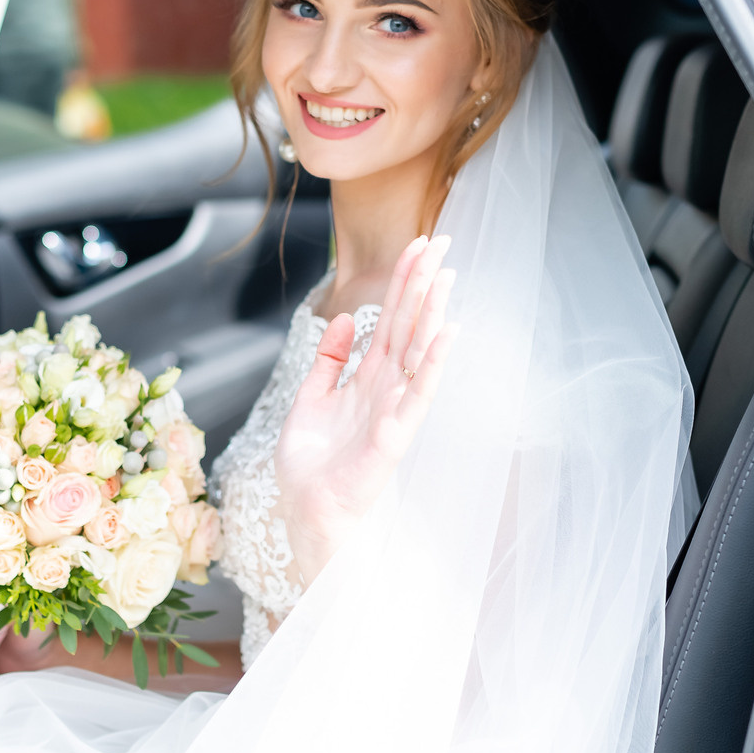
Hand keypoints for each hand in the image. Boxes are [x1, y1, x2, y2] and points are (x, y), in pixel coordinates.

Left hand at [273, 234, 457, 590]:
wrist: (306, 512)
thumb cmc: (311, 466)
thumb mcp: (310, 399)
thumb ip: (328, 360)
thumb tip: (341, 320)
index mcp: (367, 377)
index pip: (390, 318)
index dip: (404, 281)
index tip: (419, 244)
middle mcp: (386, 387)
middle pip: (409, 324)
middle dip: (424, 282)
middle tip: (442, 240)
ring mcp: (394, 408)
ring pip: (418, 350)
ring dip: (433, 311)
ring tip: (447, 274)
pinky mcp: (394, 435)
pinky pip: (419, 393)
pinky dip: (434, 362)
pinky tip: (447, 332)